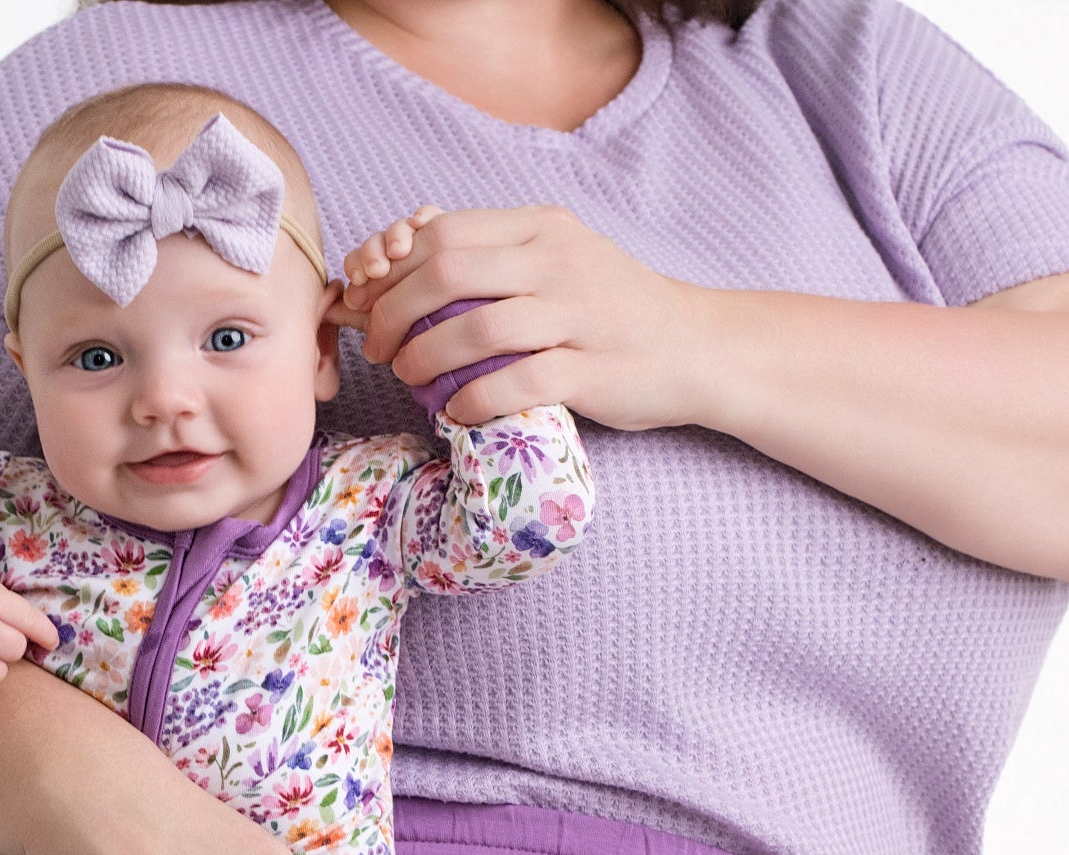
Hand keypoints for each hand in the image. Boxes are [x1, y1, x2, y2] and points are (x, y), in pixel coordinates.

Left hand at [340, 204, 705, 430]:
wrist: (697, 347)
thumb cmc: (614, 310)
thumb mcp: (560, 261)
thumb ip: (499, 259)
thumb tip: (411, 269)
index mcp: (542, 228)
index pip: (443, 232)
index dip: (392, 269)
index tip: (371, 304)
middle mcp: (557, 263)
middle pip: (445, 273)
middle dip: (394, 314)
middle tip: (381, 348)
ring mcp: (576, 316)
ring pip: (474, 329)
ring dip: (426, 360)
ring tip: (411, 380)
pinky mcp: (590, 371)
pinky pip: (512, 384)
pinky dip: (471, 402)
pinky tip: (456, 412)